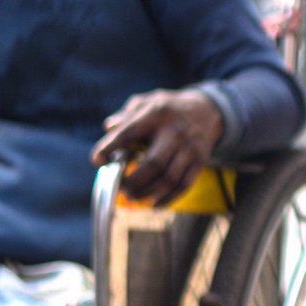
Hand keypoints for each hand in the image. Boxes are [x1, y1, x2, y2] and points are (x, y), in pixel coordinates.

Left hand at [93, 90, 224, 205]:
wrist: (208, 111)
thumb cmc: (168, 109)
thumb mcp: (147, 102)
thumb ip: (126, 114)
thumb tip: (108, 127)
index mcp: (156, 114)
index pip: (129, 132)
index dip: (111, 146)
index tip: (97, 160)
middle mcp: (175, 132)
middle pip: (154, 163)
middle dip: (134, 181)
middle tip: (120, 188)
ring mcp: (190, 148)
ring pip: (169, 178)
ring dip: (148, 192)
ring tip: (132, 196)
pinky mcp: (200, 161)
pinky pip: (184, 185)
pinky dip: (168, 198)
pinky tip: (154, 203)